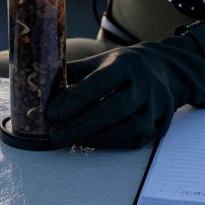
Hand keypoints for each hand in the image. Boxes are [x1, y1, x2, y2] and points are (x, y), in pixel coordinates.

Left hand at [46, 34, 204, 149]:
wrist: (164, 71)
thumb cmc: (123, 67)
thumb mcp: (100, 61)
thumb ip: (73, 73)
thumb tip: (40, 86)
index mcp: (126, 64)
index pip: (99, 82)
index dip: (74, 99)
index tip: (51, 113)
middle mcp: (145, 84)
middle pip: (114, 108)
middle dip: (81, 124)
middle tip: (56, 135)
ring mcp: (155, 106)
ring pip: (127, 127)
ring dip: (96, 137)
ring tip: (71, 140)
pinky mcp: (159, 125)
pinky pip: (133, 140)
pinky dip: (111, 143)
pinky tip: (91, 142)